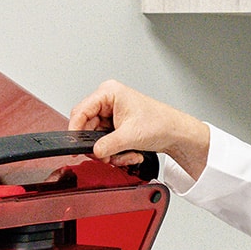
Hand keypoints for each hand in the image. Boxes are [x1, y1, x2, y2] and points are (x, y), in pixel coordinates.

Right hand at [68, 80, 210, 180]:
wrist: (176, 133)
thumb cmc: (161, 123)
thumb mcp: (130, 136)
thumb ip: (107, 145)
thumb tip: (93, 152)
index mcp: (109, 93)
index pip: (80, 111)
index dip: (75, 131)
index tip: (74, 147)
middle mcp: (108, 101)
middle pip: (87, 128)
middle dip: (99, 147)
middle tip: (108, 156)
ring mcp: (112, 114)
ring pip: (97, 139)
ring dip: (110, 152)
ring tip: (127, 154)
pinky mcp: (116, 126)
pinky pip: (106, 143)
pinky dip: (116, 152)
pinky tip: (130, 153)